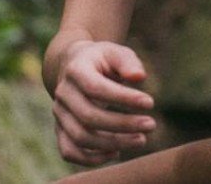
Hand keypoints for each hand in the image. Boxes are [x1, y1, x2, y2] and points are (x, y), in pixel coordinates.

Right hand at [52, 40, 157, 165]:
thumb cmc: (102, 60)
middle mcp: (63, 93)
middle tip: (151, 124)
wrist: (74, 67)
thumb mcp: (115, 52)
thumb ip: (128, 62)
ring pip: (81, 137)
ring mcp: (59, 114)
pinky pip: (69, 151)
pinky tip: (117, 152)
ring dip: (113, 143)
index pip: (96, 88)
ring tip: (141, 139)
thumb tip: (139, 77)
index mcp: (75, 70)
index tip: (150, 102)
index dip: (123, 98)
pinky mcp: (60, 130)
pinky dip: (92, 158)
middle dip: (123, 124)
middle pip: (89, 116)